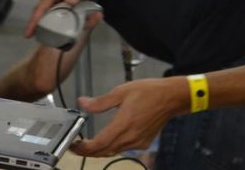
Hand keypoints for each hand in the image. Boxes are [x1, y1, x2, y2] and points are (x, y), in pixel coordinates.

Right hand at [24, 0, 103, 37]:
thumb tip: (68, 1)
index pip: (42, 6)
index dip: (34, 20)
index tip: (28, 33)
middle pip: (42, 11)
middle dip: (36, 25)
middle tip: (33, 37)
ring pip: (50, 13)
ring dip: (48, 24)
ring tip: (45, 37)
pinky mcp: (65, 2)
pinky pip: (59, 13)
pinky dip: (59, 21)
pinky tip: (62, 29)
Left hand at [70, 77, 187, 157]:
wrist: (171, 98)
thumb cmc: (148, 92)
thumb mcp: (121, 92)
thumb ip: (101, 101)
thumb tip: (82, 103)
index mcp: (123, 124)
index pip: (99, 143)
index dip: (84, 148)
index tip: (73, 145)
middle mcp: (130, 137)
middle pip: (104, 151)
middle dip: (88, 151)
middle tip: (75, 146)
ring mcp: (138, 143)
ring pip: (113, 152)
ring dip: (98, 151)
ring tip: (86, 145)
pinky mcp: (143, 143)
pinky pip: (123, 149)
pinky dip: (111, 148)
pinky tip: (105, 141)